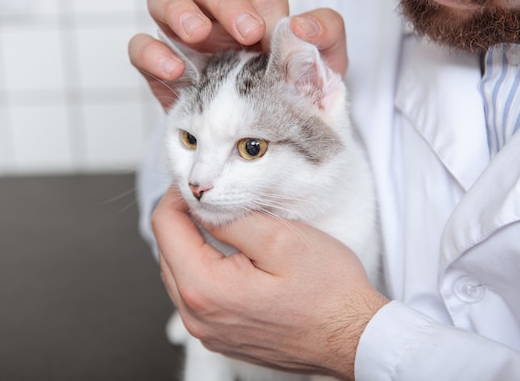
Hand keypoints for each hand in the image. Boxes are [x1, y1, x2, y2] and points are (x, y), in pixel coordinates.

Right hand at [128, 0, 347, 109]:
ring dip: (179, 11)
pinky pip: (141, 46)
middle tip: (245, 32)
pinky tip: (175, 70)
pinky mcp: (160, 69)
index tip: (271, 33)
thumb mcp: (322, 73)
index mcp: (259, 19)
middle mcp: (218, 23)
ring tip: (197, 36)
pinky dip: (152, 52)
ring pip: (165, 1)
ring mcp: (185, 43)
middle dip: (225, 1)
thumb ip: (324, 41)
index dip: (264, 7)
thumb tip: (301, 26)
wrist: (255, 148)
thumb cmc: (290, 104)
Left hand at [152, 187, 387, 380]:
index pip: (165, 227)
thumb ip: (231, 219)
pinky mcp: (221, 336)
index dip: (178, 195)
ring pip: (180, 274)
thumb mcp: (281, 239)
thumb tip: (201, 205)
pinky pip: (198, 295)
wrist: (354, 337)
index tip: (198, 183)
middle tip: (212, 199)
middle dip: (184, 219)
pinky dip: (205, 269)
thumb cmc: (328, 294)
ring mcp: (208, 331)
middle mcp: (198, 317)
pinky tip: (230, 257)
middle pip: (167, 252)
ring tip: (221, 223)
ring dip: (193, 244)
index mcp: (206, 289)